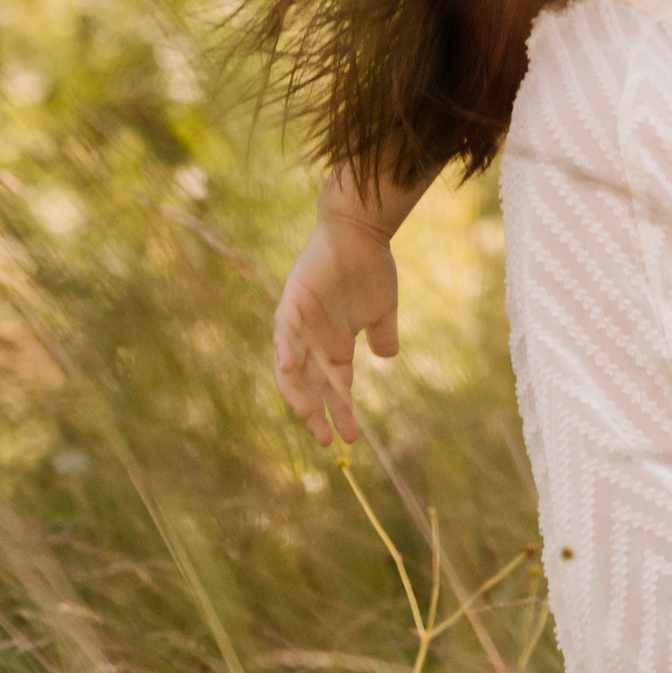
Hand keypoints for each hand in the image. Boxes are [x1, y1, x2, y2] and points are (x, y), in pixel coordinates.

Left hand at [272, 208, 400, 449]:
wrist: (361, 233)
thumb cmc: (371, 268)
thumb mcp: (382, 310)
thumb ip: (382, 335)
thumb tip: (388, 357)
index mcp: (334, 346)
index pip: (333, 388)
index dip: (341, 412)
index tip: (351, 438)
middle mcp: (313, 341)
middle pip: (308, 386)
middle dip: (316, 413)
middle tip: (325, 439)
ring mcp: (299, 324)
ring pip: (291, 367)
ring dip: (296, 391)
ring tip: (306, 415)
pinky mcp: (291, 303)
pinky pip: (283, 331)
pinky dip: (284, 349)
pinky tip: (288, 368)